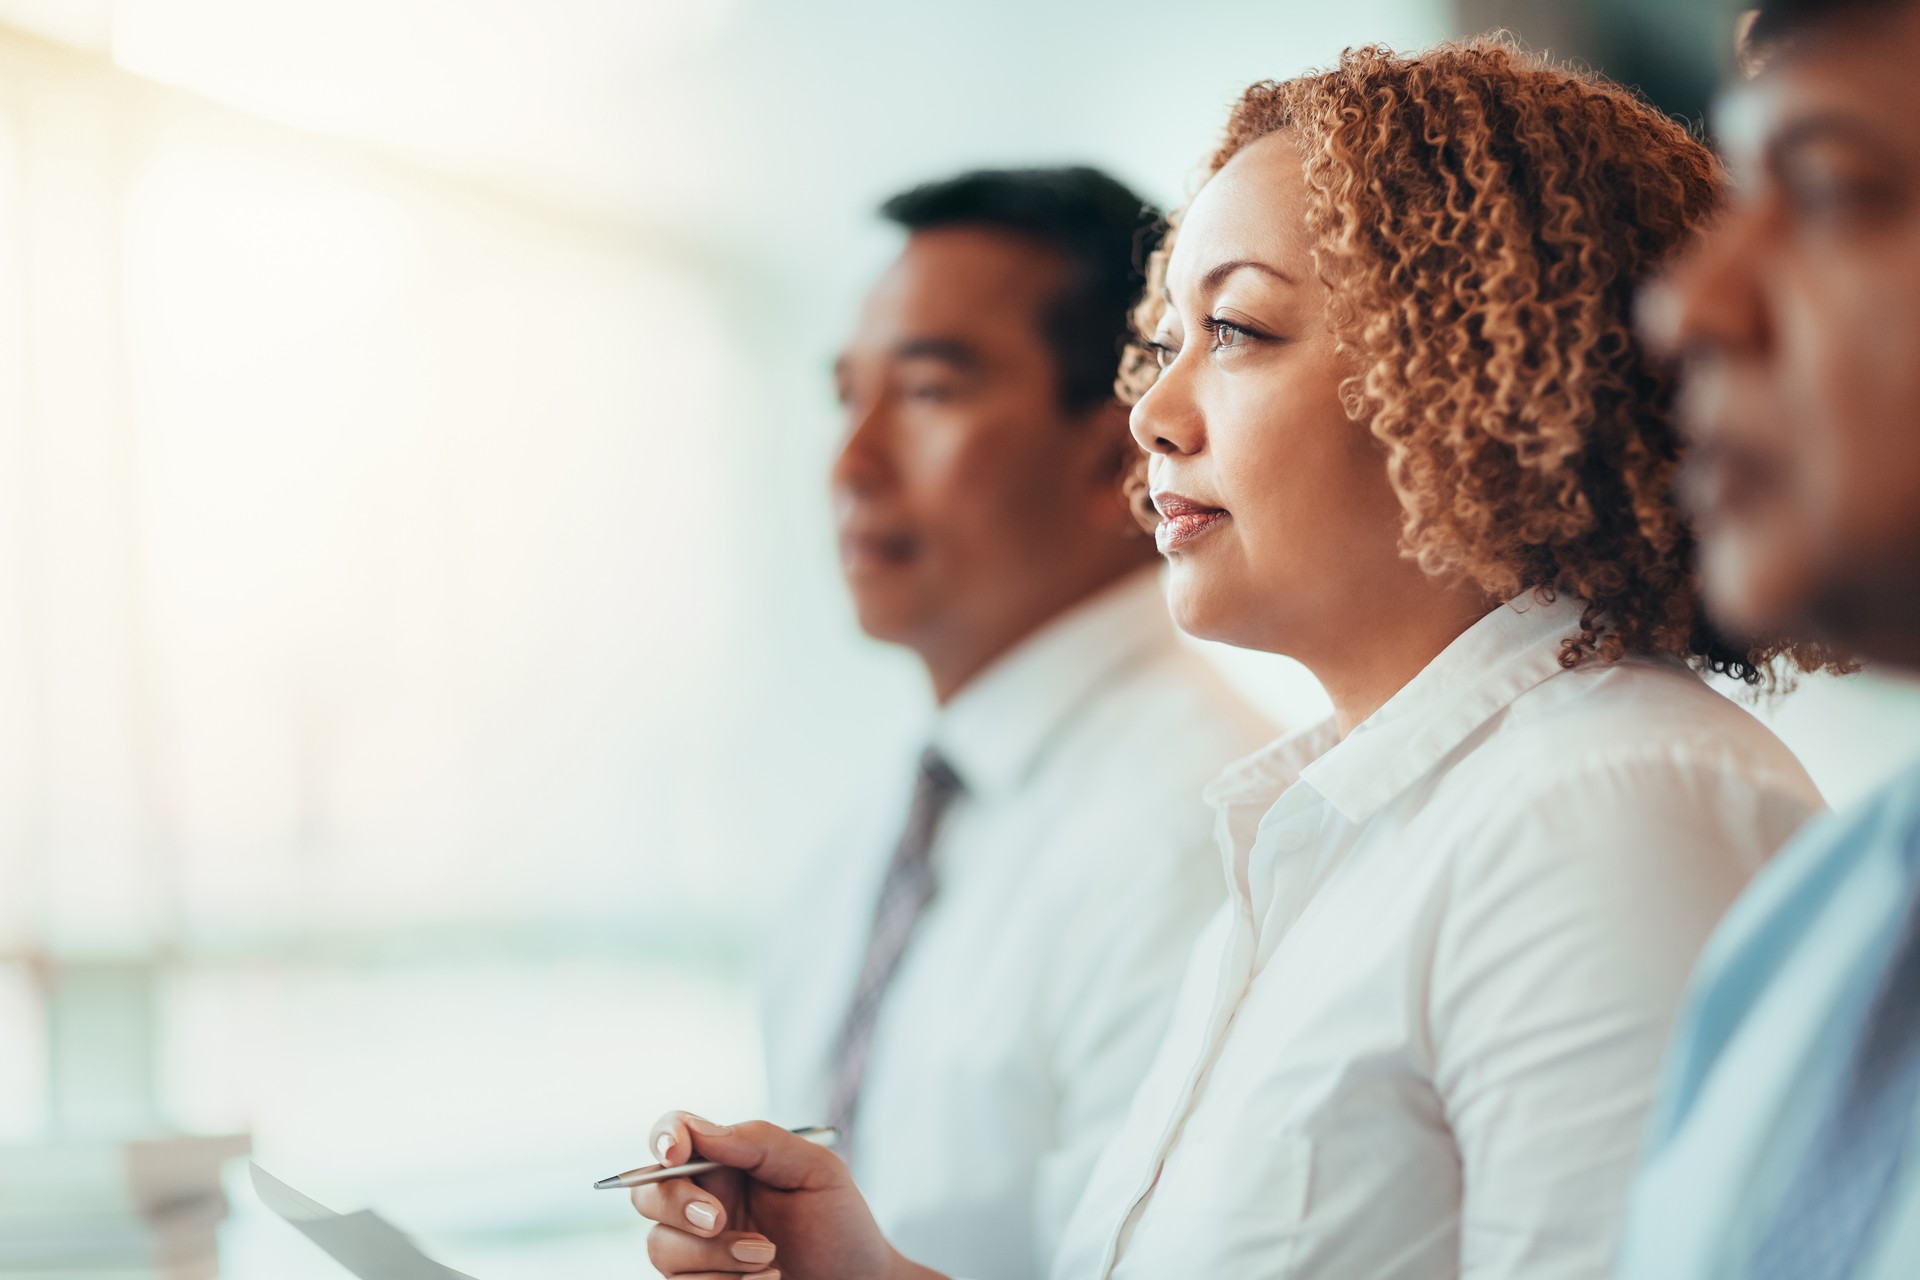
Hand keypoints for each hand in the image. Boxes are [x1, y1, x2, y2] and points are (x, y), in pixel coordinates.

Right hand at [632, 1113, 948, 1279]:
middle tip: (718, 1220)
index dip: (664, 1138)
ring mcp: (698, 1249)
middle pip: (648, 1194)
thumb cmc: (839, 1223)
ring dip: (713, 1256)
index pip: (674, 1136)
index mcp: (726, 1162)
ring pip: (662, 1247)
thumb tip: (700, 1131)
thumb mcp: (815, 1169)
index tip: (676, 1153)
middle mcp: (703, 1202)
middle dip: (677, 1206)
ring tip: (769, 1260)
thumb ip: (759, 1142)